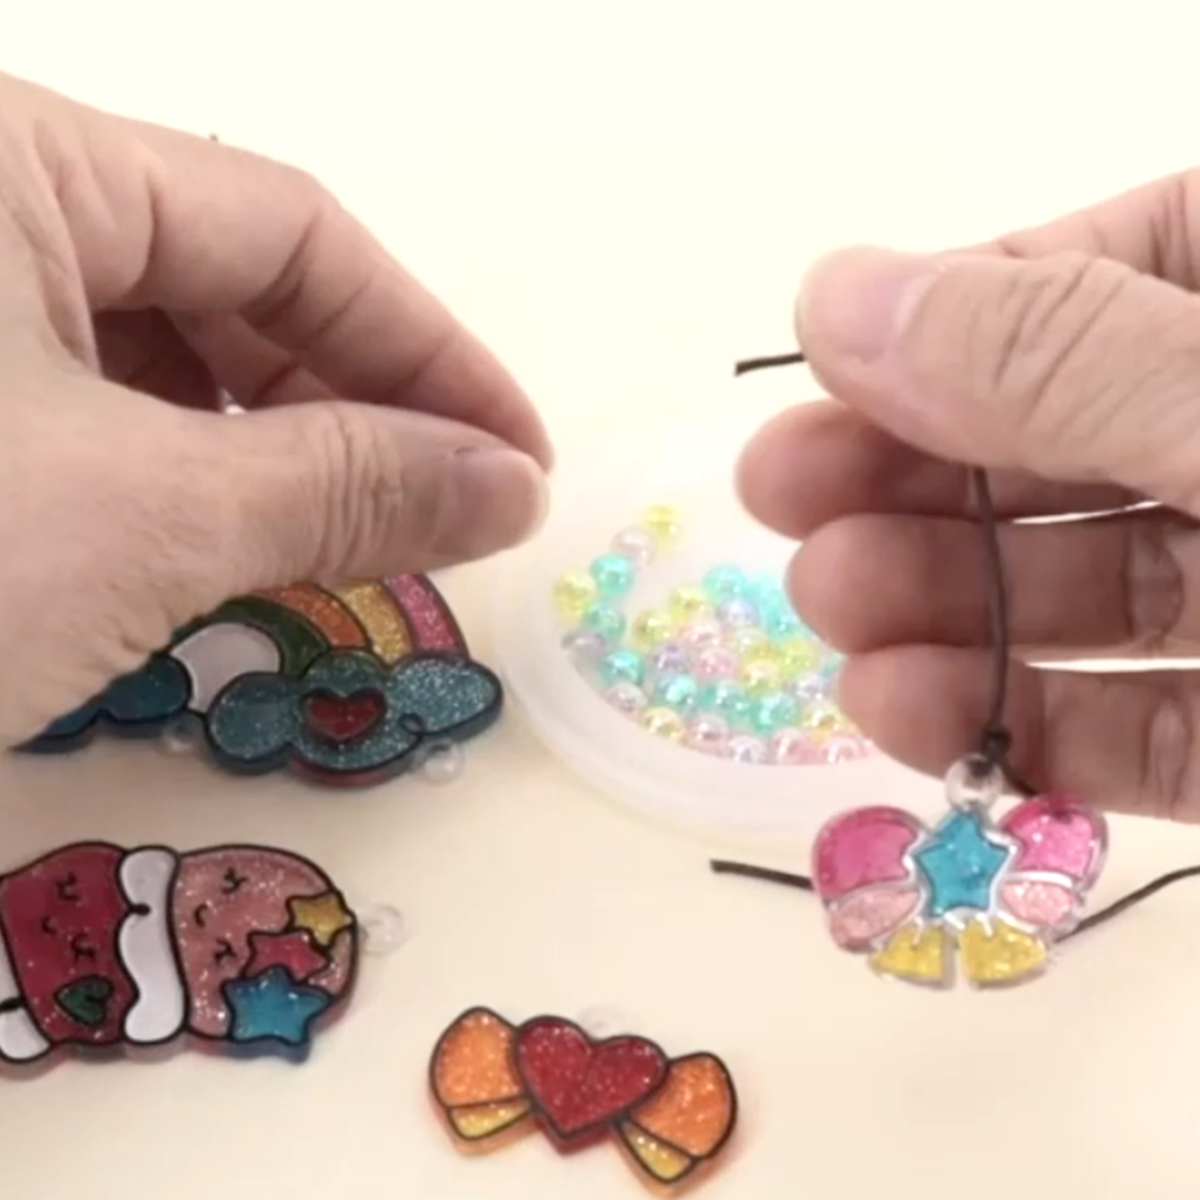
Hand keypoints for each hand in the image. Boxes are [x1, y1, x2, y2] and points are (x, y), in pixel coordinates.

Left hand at [0, 74, 550, 746]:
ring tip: (346, 542)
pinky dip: (180, 483)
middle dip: (355, 405)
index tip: (518, 456)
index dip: (430, 348)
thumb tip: (512, 486)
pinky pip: (90, 412)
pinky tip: (225, 545)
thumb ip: (351, 485)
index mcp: (9, 158)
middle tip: (446, 517)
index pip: (291, 229)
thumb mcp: (140, 519)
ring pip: (157, 356)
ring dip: (273, 452)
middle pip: (226, 286)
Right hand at [739, 173, 1199, 820]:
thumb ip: (1063, 359)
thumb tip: (846, 296)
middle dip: (918, 476)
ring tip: (834, 620)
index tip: (836, 365)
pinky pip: (1140, 727)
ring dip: (942, 607)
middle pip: (1073, 445)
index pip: (1115, 272)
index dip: (965, 315)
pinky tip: (912, 719)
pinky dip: (1023, 725)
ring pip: (1088, 593)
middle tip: (780, 498)